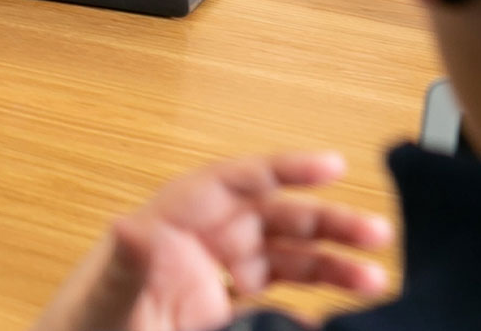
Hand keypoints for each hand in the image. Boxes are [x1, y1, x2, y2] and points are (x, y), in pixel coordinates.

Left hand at [28, 152, 393, 330]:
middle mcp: (189, 249)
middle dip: (324, 223)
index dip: (282, 168)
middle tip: (376, 234)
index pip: (230, 183)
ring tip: (373, 281)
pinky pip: (268, 303)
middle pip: (268, 219)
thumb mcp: (104, 304)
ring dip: (326, 267)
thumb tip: (130, 228)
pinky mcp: (211, 318)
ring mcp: (203, 284)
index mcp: (164, 229)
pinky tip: (331, 320)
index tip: (332, 165)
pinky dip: (302, 307)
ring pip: (278, 260)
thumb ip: (124, 267)